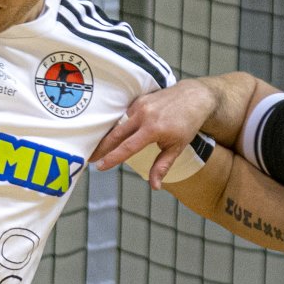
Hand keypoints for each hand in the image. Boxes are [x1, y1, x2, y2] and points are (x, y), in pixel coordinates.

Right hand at [91, 80, 220, 185]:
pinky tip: (111, 135)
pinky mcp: (139, 99)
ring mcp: (140, 105)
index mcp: (153, 129)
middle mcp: (144, 115)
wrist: (193, 97)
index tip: (100, 166)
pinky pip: (125, 116)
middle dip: (102, 148)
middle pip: (116, 134)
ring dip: (107, 137)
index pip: (128, 146)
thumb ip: (162, 166)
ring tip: (97, 149)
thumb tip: (154, 187)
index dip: (113, 158)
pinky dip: (118, 126)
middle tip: (90, 159)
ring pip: (119, 124)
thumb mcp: (177, 147)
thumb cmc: (187, 124)